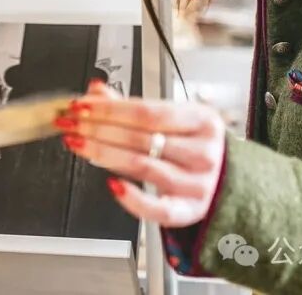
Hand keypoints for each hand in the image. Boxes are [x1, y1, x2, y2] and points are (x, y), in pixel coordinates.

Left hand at [57, 80, 225, 227]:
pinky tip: (111, 184)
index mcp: (201, 120)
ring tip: (77, 144)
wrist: (232, 181)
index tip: (80, 106)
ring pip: (141, 166)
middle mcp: (202, 151)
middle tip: (69, 123)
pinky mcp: (189, 211)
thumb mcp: (175, 118)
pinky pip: (158, 209)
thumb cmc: (197, 145)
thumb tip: (95, 90)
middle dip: (96, 128)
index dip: (109, 108)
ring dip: (101, 153)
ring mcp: (197, 183)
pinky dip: (132, 198)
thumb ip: (133, 105)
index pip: (147, 112)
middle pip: (139, 137)